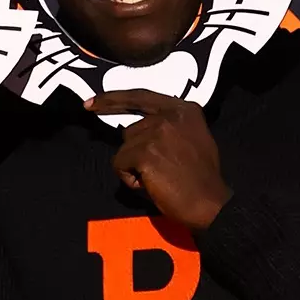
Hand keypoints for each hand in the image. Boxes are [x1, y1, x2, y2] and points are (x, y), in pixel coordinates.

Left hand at [85, 89, 231, 229]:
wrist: (210, 203)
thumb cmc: (201, 179)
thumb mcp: (192, 138)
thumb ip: (168, 126)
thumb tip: (136, 128)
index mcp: (184, 109)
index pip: (140, 97)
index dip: (112, 99)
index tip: (89, 104)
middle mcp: (170, 115)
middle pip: (130, 130)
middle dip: (137, 153)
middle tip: (162, 173)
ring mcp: (157, 132)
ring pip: (124, 149)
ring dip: (135, 167)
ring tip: (160, 179)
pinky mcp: (145, 152)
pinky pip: (119, 165)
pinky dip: (130, 179)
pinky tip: (152, 185)